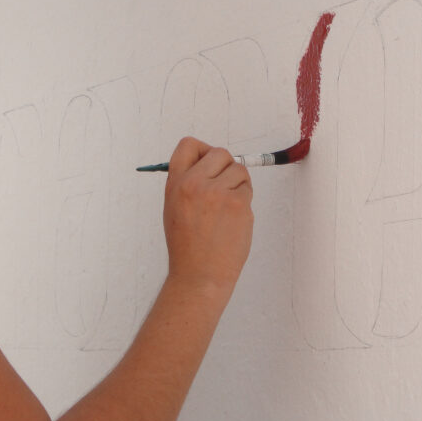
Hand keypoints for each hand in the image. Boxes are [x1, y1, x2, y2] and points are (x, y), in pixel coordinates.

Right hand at [163, 137, 253, 297]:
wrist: (199, 275)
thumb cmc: (187, 246)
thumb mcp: (174, 208)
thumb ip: (188, 183)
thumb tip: (210, 163)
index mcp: (176, 184)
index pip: (189, 145)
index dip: (202, 150)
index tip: (208, 164)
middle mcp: (195, 184)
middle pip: (220, 152)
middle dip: (226, 166)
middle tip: (224, 187)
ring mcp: (218, 193)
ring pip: (239, 170)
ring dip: (238, 185)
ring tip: (227, 209)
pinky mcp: (238, 204)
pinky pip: (247, 190)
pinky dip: (244, 201)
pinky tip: (233, 220)